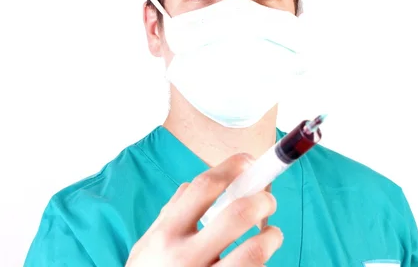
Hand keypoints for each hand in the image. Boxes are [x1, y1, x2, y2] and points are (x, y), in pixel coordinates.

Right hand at [125, 153, 282, 266]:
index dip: (231, 168)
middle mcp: (184, 258)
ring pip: (256, 252)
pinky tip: (258, 261)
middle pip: (237, 214)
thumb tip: (194, 187)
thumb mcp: (147, 247)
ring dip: (271, 238)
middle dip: (262, 200)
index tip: (247, 161)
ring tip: (271, 235)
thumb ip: (170, 216)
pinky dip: (262, 263)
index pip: (203, 187)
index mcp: (165, 236)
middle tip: (268, 200)